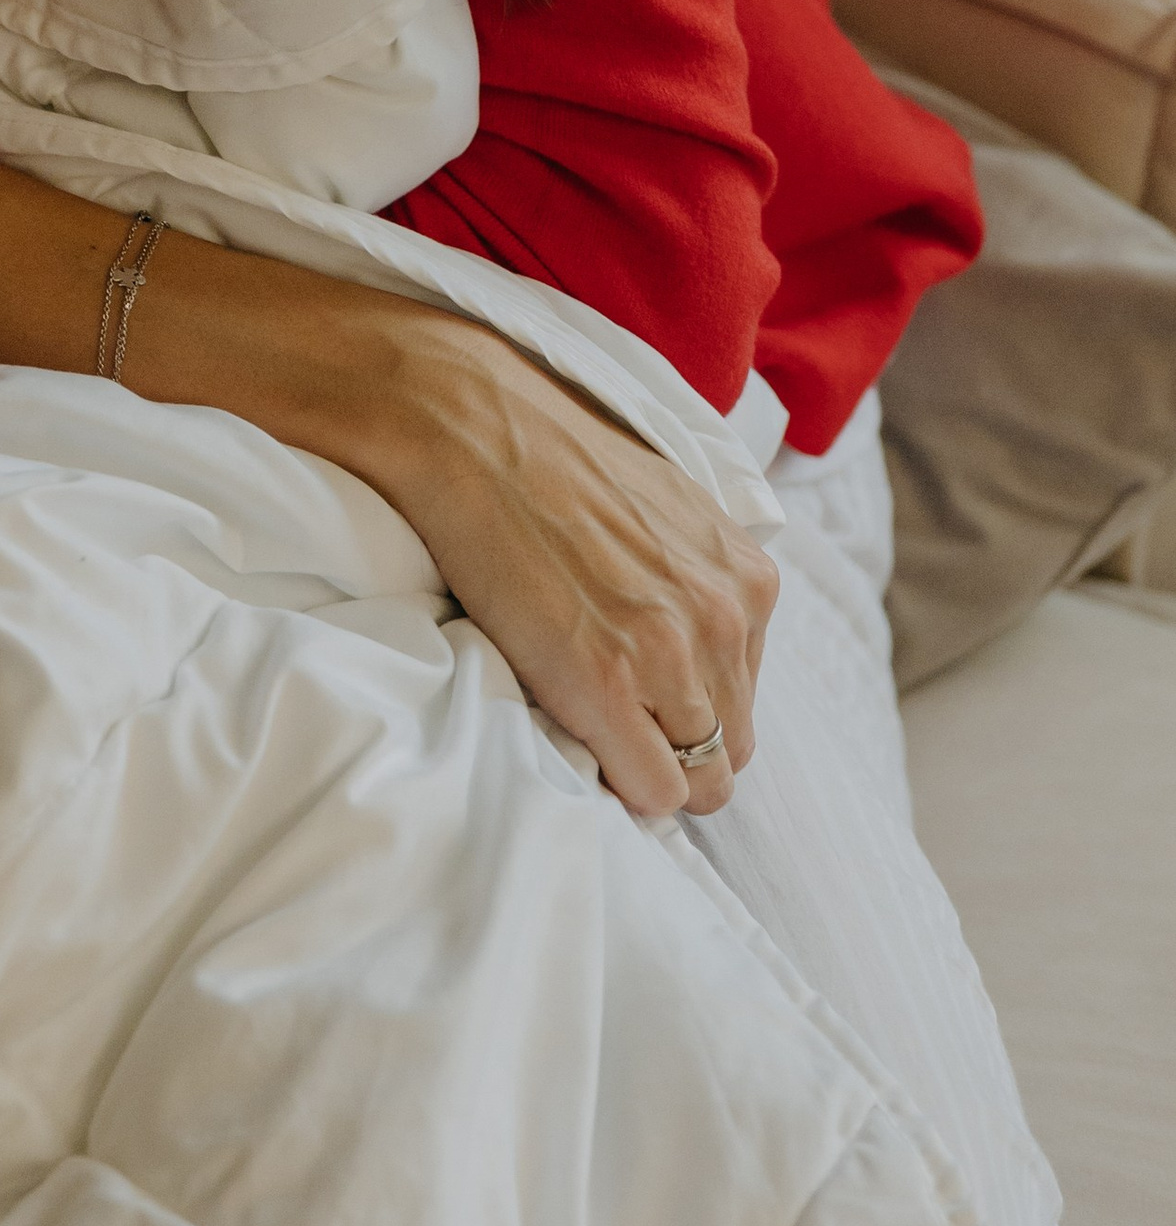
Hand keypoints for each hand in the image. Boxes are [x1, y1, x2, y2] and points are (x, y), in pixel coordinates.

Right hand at [346, 301, 777, 818]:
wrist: (474, 433)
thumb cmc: (552, 463)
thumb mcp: (669, 511)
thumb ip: (698, 577)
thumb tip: (693, 639)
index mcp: (750, 579)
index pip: (747, 698)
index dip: (691, 711)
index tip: (642, 701)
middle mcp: (726, 620)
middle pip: (731, 749)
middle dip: (677, 748)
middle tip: (611, 723)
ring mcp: (671, 656)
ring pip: (698, 783)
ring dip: (645, 768)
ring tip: (586, 726)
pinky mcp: (606, 684)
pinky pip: (652, 792)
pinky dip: (620, 786)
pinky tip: (577, 742)